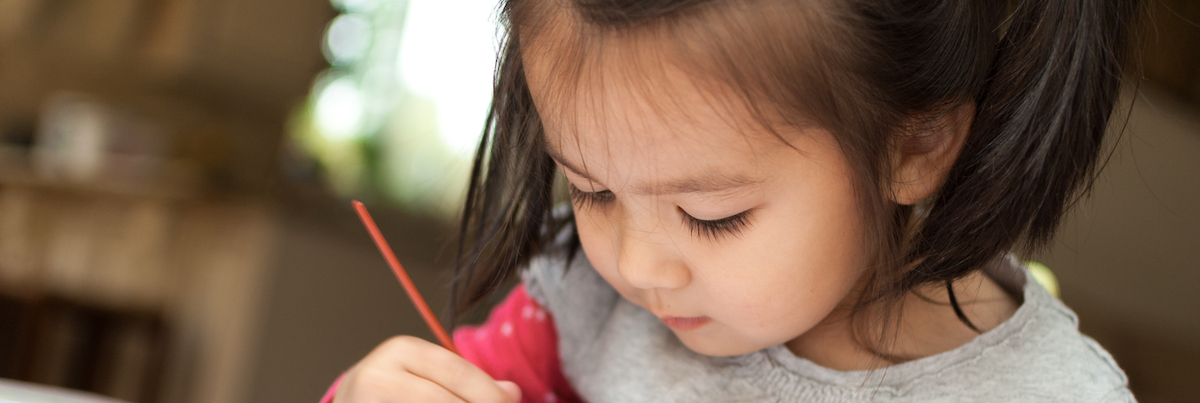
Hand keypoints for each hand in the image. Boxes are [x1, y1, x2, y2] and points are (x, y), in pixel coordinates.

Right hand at [333, 335, 521, 402]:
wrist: (349, 402)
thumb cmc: (397, 389)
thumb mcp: (428, 374)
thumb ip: (467, 380)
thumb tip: (512, 392)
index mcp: (401, 349)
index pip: (458, 372)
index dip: (490, 394)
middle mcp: (379, 374)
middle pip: (444, 401)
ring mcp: (365, 402)